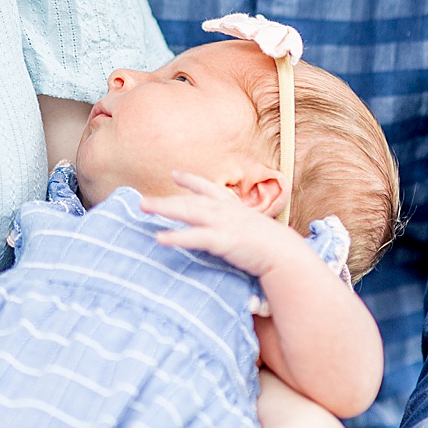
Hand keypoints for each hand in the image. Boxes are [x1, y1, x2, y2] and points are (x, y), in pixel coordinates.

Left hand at [142, 171, 306, 278]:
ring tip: (143, 208)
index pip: (209, 189)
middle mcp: (225, 211)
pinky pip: (194, 237)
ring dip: (164, 209)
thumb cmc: (271, 247)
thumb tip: (234, 235)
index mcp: (233, 208)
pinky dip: (176, 237)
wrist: (285, 253)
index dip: (191, 181)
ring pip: (187, 212)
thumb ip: (240, 230)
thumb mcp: (254, 232)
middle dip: (165, 200)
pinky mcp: (223, 240)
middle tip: (142, 201)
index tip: (174, 174)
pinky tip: (160, 238)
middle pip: (189, 202)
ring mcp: (223, 223)